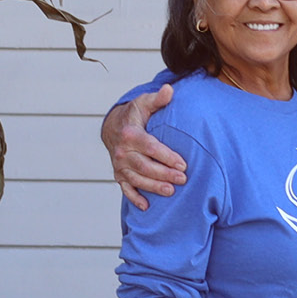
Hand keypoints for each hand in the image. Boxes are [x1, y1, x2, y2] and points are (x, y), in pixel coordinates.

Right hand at [101, 84, 185, 209]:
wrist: (113, 127)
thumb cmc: (134, 115)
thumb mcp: (144, 103)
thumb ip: (158, 99)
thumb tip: (170, 90)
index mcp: (131, 134)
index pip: (151, 147)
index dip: (167, 157)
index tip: (183, 164)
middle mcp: (123, 151)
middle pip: (145, 166)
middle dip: (164, 174)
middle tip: (183, 179)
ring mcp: (120, 165)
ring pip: (137, 179)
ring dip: (153, 187)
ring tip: (171, 191)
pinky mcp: (118, 175)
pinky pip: (125, 189)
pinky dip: (134, 198)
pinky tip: (146, 206)